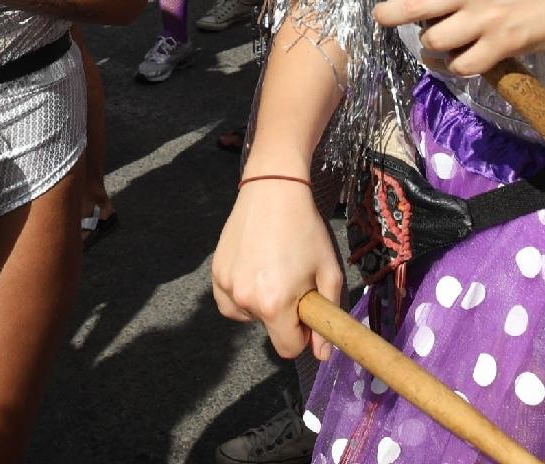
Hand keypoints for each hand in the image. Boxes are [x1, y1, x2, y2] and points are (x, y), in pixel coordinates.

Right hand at [211, 177, 342, 360]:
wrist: (273, 190)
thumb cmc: (306, 230)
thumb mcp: (328, 273)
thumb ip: (327, 317)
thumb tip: (322, 354)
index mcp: (275, 304)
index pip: (288, 348)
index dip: (302, 335)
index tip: (306, 311)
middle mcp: (245, 299)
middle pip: (269, 329)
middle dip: (283, 315)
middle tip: (292, 280)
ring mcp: (226, 285)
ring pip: (248, 315)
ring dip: (261, 304)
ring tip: (272, 271)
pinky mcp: (215, 272)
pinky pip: (229, 301)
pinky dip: (241, 295)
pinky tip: (254, 271)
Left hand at [372, 0, 544, 77]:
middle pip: (411, 5)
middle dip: (389, 13)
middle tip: (382, 15)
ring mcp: (487, 21)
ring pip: (434, 40)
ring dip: (429, 42)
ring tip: (433, 38)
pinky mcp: (503, 46)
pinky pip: (464, 65)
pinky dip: (456, 65)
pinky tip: (456, 59)